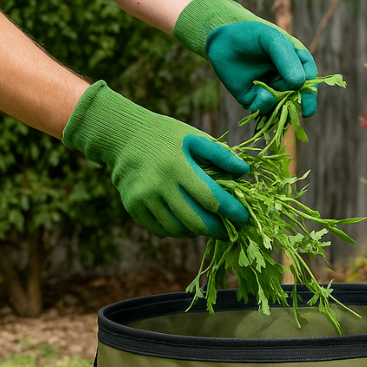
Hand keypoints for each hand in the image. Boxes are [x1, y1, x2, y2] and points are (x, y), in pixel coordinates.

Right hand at [62, 81, 248, 238]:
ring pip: (177, 230)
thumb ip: (220, 154)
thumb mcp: (193, 137)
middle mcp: (159, 185)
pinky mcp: (133, 207)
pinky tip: (184, 223)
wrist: (123, 135)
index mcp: (178, 166)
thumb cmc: (166, 136)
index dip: (231, 212)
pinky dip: (176, 231)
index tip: (243, 218)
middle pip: (195, 222)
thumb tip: (244, 172)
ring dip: (196, 232)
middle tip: (227, 231)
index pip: (211, 199)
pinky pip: (160, 230)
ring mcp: (144, 199)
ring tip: (206, 225)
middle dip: (216, 230)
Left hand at [173, 0, 317, 116]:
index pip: (310, 79)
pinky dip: (262, 105)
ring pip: (282, 108)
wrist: (223, 42)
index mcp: (296, 64)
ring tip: (269, 93)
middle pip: (300, 98)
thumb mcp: (272, 40)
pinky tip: (256, 92)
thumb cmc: (252, 36)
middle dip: (302, 105)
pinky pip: (264, 110)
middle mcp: (286, 81)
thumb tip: (299, 84)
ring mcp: (271, 92)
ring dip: (280, 106)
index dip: (310, 88)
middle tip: (305, 112)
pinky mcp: (255, 101)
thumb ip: (286, 59)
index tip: (306, 89)